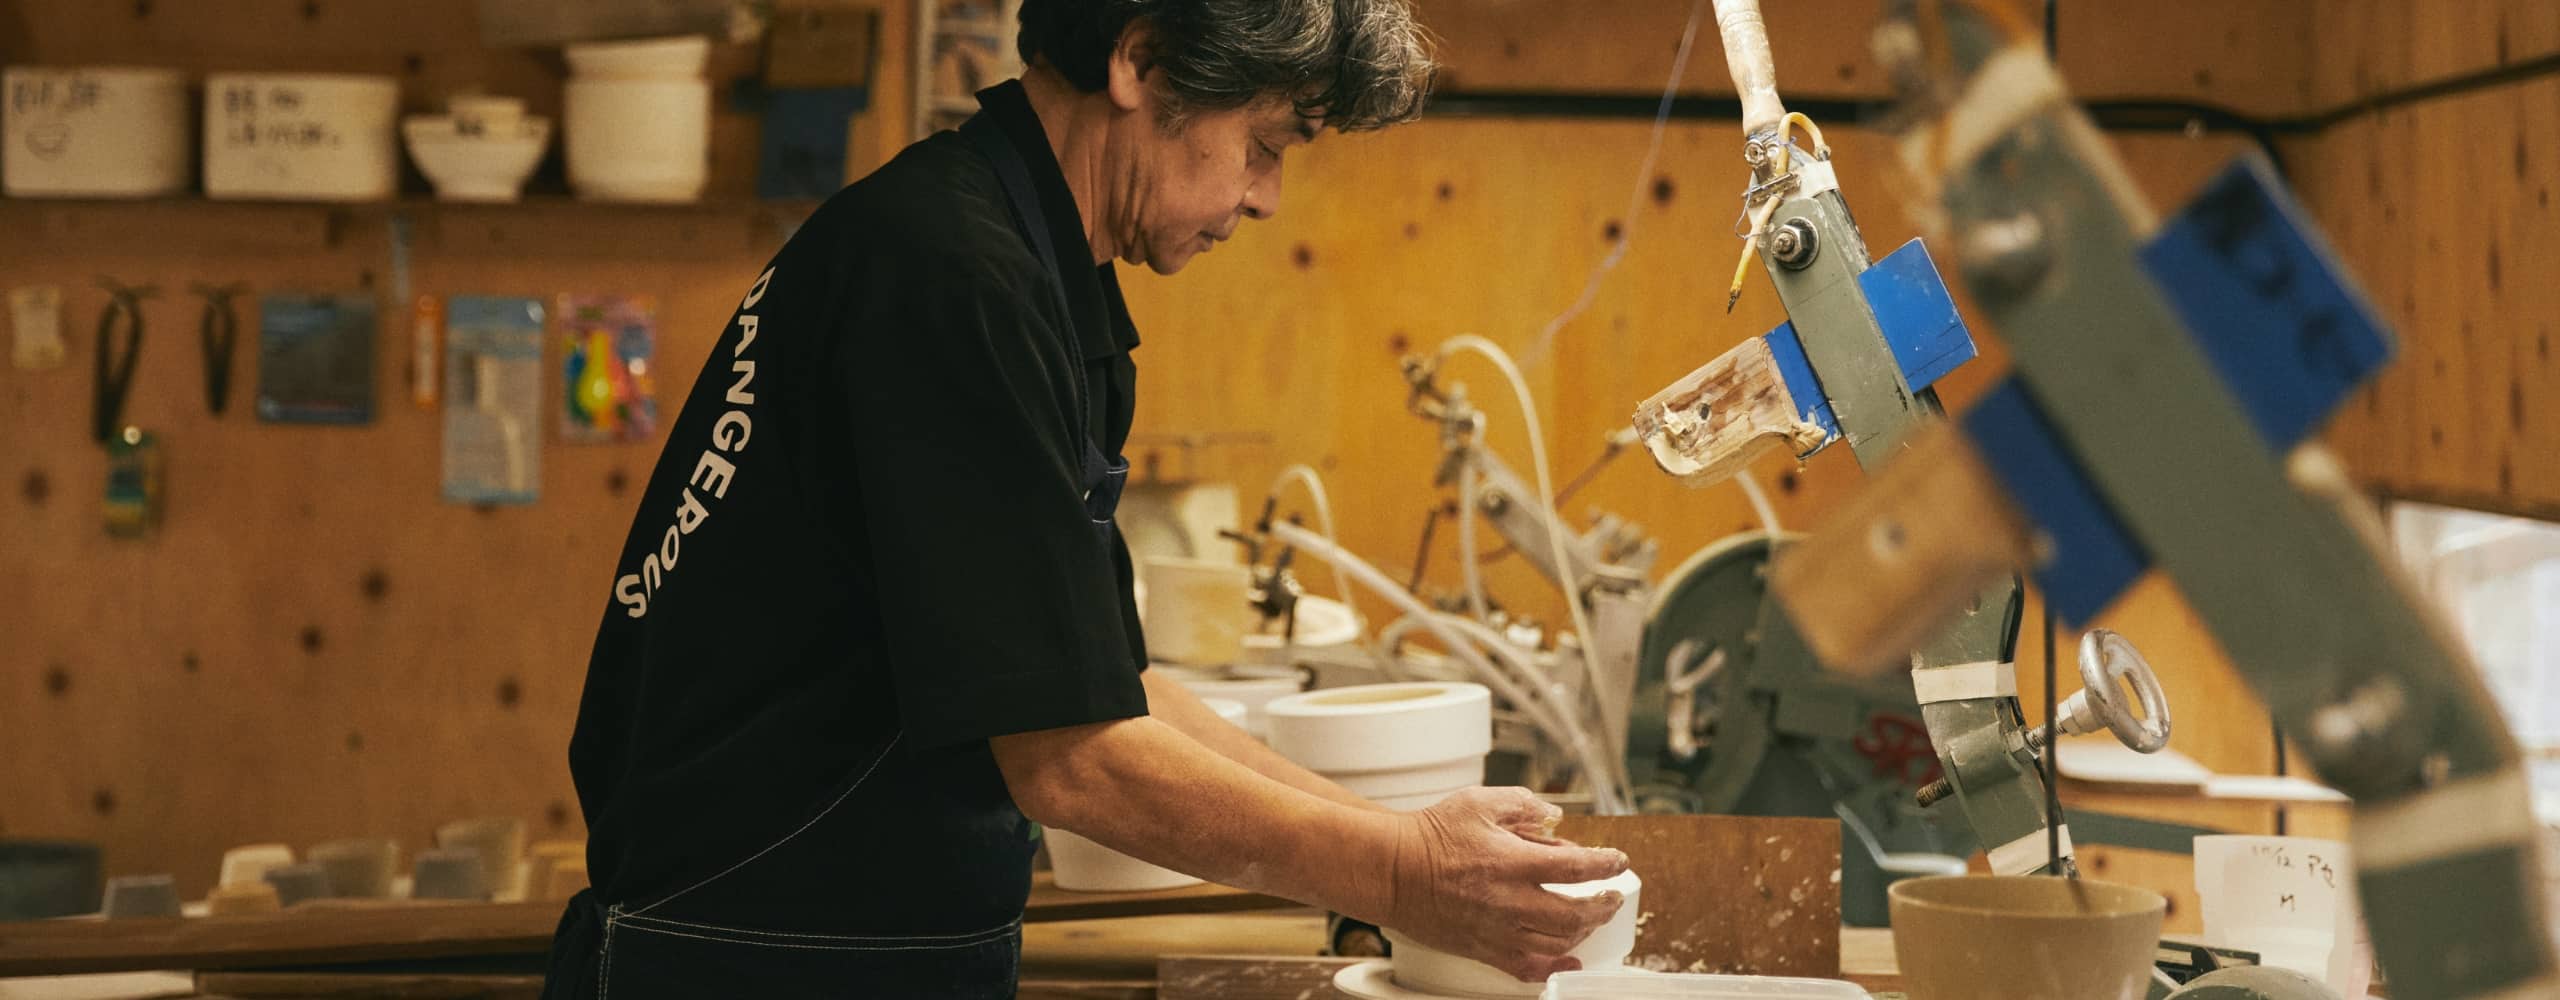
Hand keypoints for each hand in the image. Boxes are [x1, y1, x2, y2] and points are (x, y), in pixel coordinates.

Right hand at [1385, 787, 1631, 982]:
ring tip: (1590, 918)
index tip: (1618, 861)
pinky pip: (1527, 968)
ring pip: (1557, 943)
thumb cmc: (1431, 835)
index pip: (1575, 867)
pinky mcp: (1484, 949)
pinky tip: (1569, 958)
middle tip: (1611, 896)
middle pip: (1574, 914)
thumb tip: (1553, 815)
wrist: (1393, 871)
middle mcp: (1508, 900)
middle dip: (1603, 905)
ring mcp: (1497, 930)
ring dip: (1583, 931)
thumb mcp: (1478, 801)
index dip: (1605, 864)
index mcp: (1511, 861)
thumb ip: (1522, 804)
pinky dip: (1554, 966)